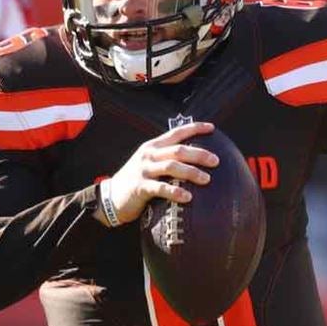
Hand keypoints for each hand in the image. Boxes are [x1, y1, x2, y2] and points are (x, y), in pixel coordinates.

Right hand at [101, 122, 218, 225]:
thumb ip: (166, 159)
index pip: (176, 132)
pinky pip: (161, 188)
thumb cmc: (135, 181)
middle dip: (199, 154)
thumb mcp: (148, 164)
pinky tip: (188, 197)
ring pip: (171, 166)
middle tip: (216, 161)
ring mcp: (144, 170)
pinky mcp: (140, 187)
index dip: (194, 128)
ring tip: (207, 179)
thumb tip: (193, 161)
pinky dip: (176, 191)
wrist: (110, 197)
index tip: (212, 128)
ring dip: (191, 172)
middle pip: (178, 150)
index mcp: (153, 146)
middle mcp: (149, 155)